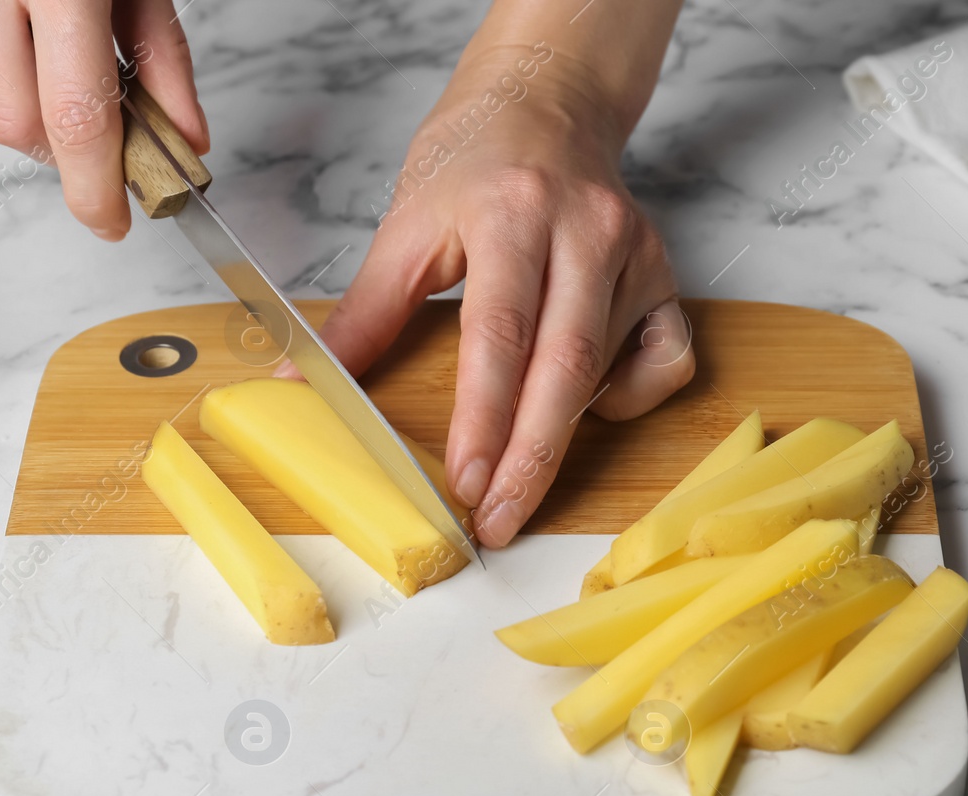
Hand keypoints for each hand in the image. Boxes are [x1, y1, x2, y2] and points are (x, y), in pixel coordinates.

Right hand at [0, 0, 208, 238]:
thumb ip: (166, 59)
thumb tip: (186, 140)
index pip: (76, 118)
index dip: (97, 188)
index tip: (114, 222)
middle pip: (15, 125)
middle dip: (64, 151)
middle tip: (106, 138)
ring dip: (30, 118)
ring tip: (69, 80)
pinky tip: (29, 46)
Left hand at [309, 40, 689, 548]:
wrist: (546, 102)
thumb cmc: (473, 160)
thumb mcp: (406, 226)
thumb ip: (362, 312)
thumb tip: (300, 378)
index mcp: (512, 214)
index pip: (500, 333)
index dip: (483, 416)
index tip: (465, 481)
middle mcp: (585, 232)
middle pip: (566, 367)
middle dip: (530, 459)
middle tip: (496, 521)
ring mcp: (634, 254)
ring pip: (609, 369)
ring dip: (562, 431)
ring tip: (517, 467)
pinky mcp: (664, 273)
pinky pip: (668, 358)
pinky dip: (630, 395)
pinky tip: (586, 396)